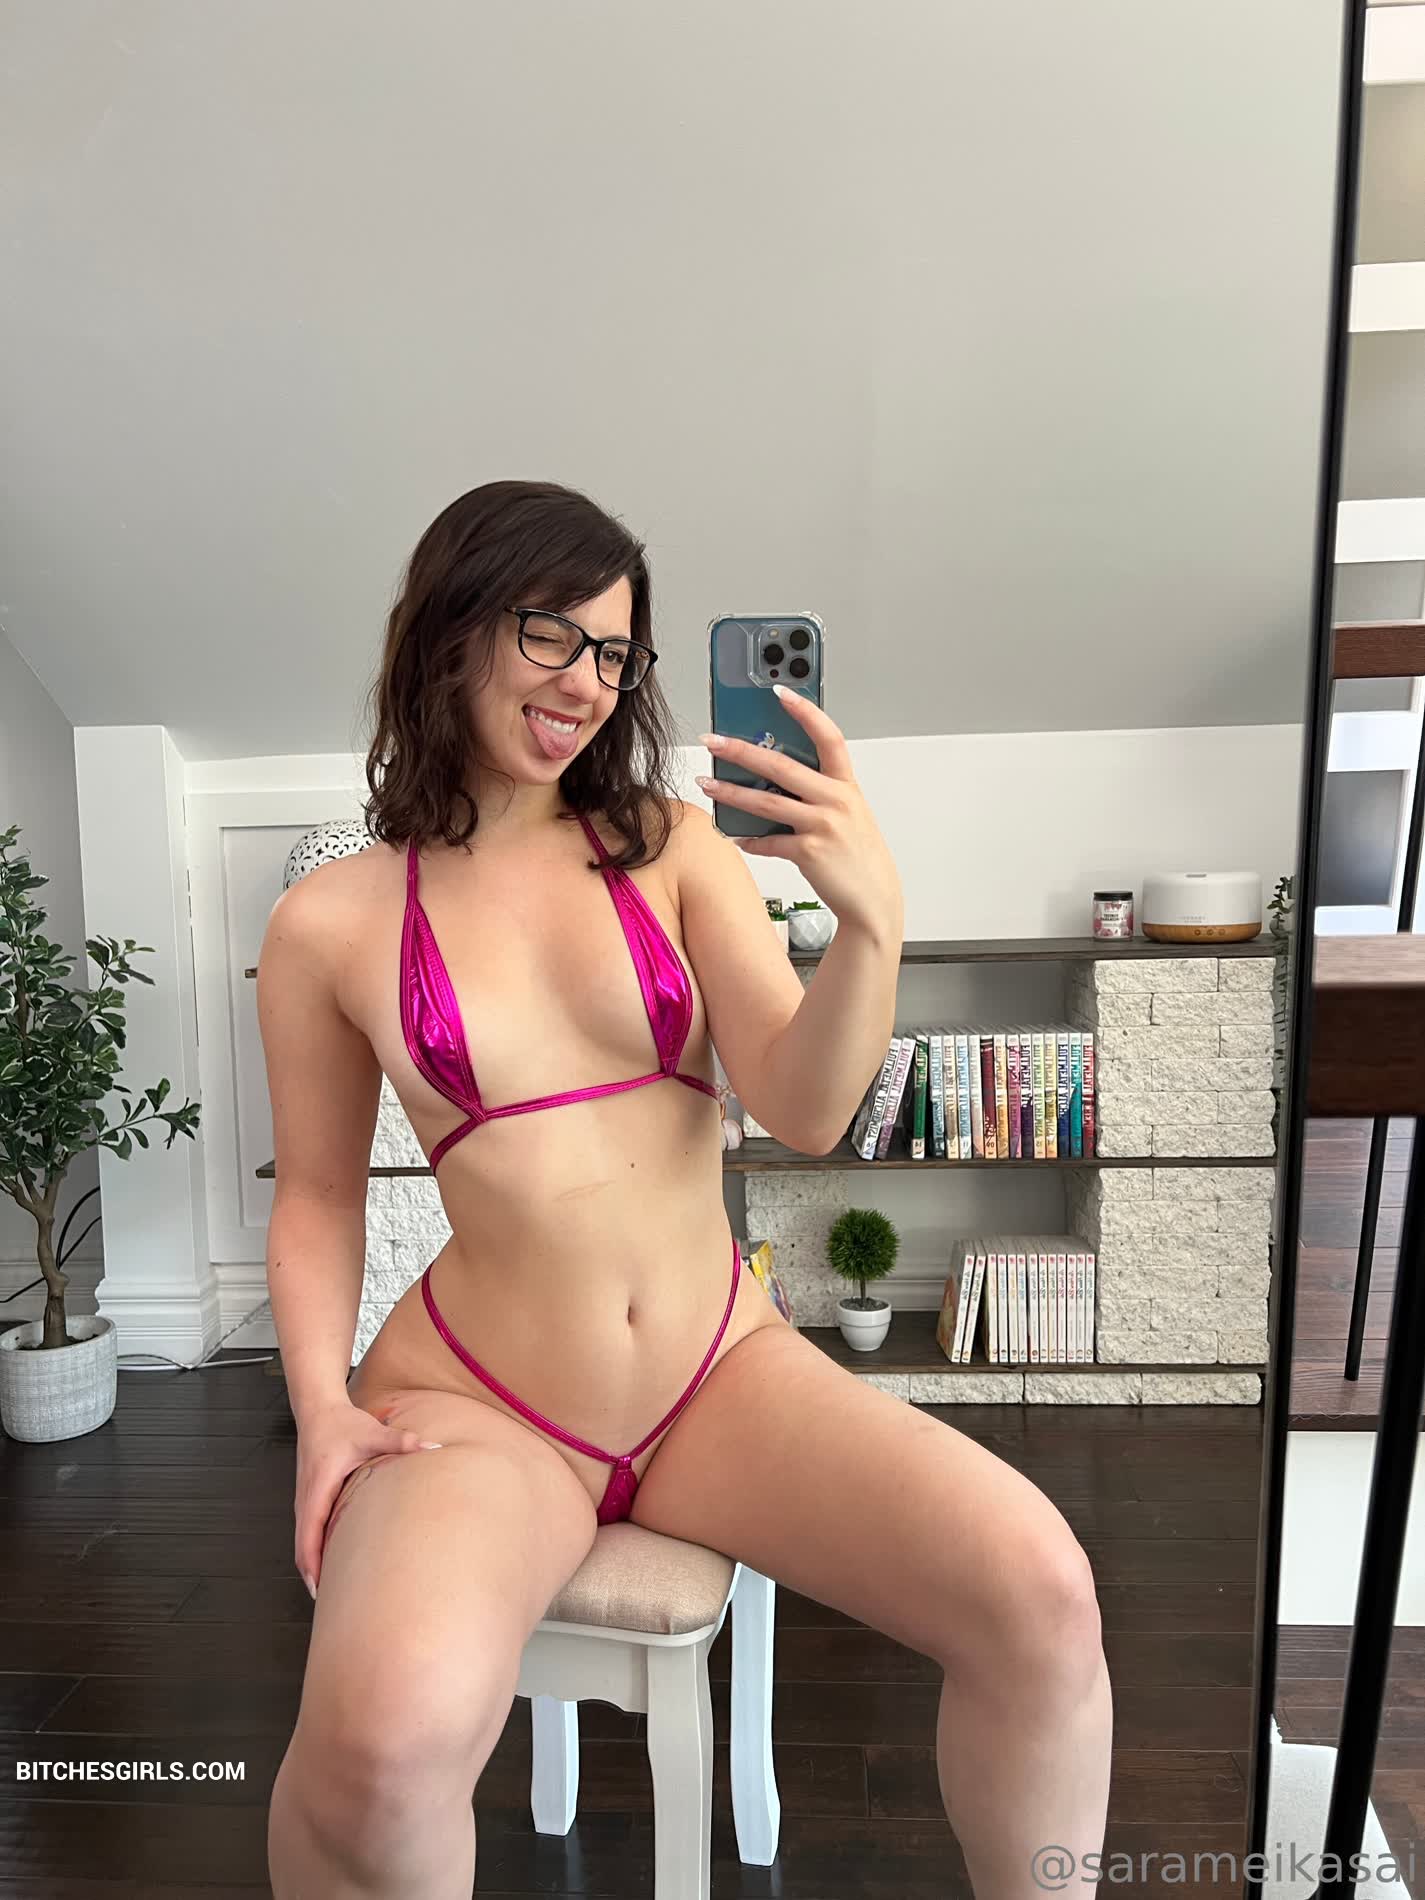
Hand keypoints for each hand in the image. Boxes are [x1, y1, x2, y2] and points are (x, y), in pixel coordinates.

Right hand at [293, 1398, 441, 1598]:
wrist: (317, 1410)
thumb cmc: (343, 1424)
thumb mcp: (372, 1433)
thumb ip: (401, 1441)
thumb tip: (433, 1446)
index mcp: (317, 1488)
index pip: (308, 1535)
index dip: (312, 1565)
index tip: (320, 1591)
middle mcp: (305, 1499)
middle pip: (302, 1549)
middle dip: (313, 1576)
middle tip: (331, 1605)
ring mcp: (304, 1501)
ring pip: (304, 1543)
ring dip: (314, 1566)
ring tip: (333, 1593)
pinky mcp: (310, 1499)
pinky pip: (309, 1533)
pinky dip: (315, 1552)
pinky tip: (332, 1565)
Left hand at [696, 687, 901, 936]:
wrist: (873, 897)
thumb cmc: (858, 853)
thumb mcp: (847, 813)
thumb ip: (817, 792)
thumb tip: (771, 779)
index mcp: (845, 784)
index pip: (828, 736)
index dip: (805, 711)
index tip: (780, 692)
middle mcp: (835, 800)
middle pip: (781, 765)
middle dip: (741, 749)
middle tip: (713, 739)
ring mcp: (822, 825)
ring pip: (766, 802)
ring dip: (730, 792)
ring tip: (706, 783)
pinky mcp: (810, 852)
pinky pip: (769, 842)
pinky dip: (749, 840)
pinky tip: (735, 836)